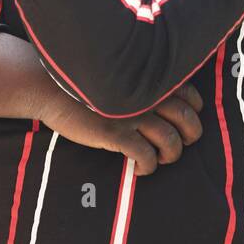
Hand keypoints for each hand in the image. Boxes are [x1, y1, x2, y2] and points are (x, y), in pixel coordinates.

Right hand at [37, 81, 203, 175]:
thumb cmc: (83, 81)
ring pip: (170, 142)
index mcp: (150, 77)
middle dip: (189, 137)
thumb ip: (142, 81)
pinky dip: (148, 167)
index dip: (194, 113)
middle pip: (188, 121)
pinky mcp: (116, 133)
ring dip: (170, 155)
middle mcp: (147, 94)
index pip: (191, 97)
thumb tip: (163, 101)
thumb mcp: (119, 74)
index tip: (184, 122)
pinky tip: (139, 169)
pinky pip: (146, 156)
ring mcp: (133, 114)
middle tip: (177, 144)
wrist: (49, 87)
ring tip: (159, 159)